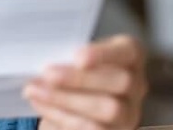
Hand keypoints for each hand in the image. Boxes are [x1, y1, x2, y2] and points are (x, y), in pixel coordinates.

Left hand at [23, 35, 147, 129]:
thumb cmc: (76, 69)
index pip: (129, 51)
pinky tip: (42, 106)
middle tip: (48, 74)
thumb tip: (43, 54)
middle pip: (120, 82)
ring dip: (66, 100)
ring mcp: (129, 113)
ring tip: (35, 90)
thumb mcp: (76, 55)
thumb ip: (67, 54)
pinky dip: (62, 117)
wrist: (75, 100)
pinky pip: (93, 128)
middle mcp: (136, 86)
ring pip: (108, 110)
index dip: (105, 54)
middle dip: (80, 79)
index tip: (78, 57)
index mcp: (130, 56)